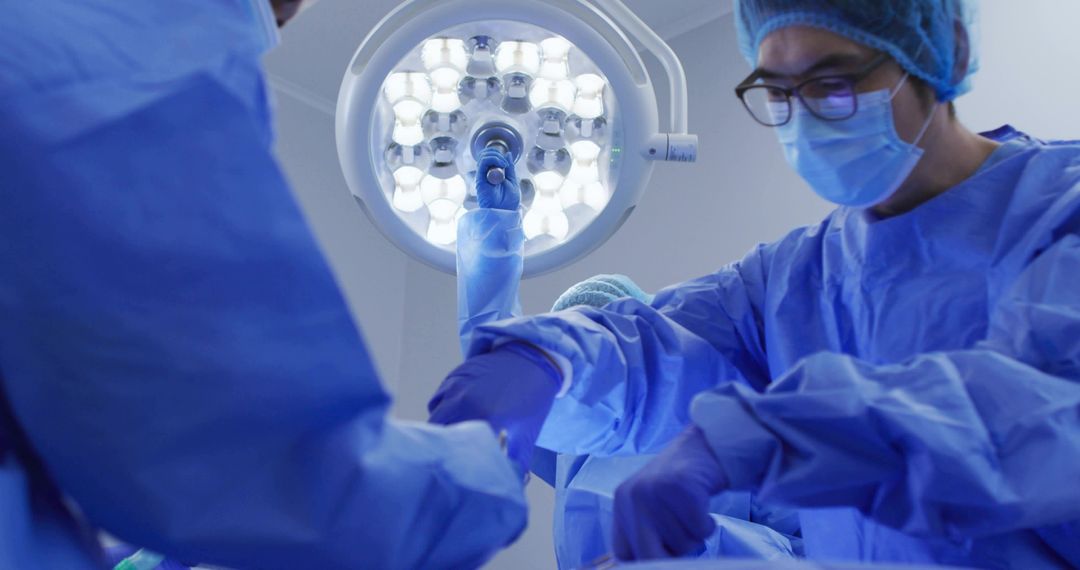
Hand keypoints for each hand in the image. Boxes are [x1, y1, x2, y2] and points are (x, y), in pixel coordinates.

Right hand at [428, 343, 560, 474]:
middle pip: (436, 429)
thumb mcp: (527, 434)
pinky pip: (439, 397)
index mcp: (482, 417)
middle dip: (442, 442)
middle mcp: (463, 399)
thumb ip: (518, 462)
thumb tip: (515, 484)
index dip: (453, 458)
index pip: (454, 445)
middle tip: (453, 451)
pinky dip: (443, 407)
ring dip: (441, 425)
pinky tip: (459, 412)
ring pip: (435, 413)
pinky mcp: (454, 375)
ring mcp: (456, 385)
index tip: (456, 467)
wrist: (534, 358)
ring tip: (456, 433)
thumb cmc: (532, 398)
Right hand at [475, 147, 519, 210]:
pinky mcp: (480, 179)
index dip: (498, 155)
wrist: (505, 212)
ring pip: (483, 156)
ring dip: (495, 156)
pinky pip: (483, 163)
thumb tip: (508, 153)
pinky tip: (501, 166)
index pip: (490, 157)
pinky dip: (493, 160)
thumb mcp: (513, 180)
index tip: (508, 163)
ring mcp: (482, 176)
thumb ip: (510, 168)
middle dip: (496, 153)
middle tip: (506, 163)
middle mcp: (486, 174)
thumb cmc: (509, 201)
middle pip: (485, 154)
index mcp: (493, 175)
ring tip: (504, 165)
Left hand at [613, 425, 725, 560]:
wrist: (705, 446)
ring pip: (681, 544)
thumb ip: (643, 531)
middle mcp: (633, 496)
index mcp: (621, 502)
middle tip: (684, 537)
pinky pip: (700, 529)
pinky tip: (703, 504)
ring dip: (694, 534)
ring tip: (692, 509)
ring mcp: (656, 491)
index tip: (664, 556)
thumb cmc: (680, 483)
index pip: (624, 553)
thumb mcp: (650, 504)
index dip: (646, 561)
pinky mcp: (681, 488)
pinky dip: (708, 525)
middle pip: (649, 555)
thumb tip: (648, 564)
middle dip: (673, 554)